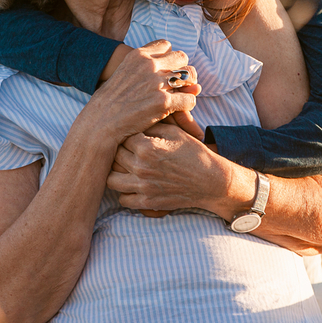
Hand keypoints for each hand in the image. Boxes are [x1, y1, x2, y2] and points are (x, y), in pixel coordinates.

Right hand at [84, 41, 198, 144]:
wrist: (101, 123)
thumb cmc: (110, 101)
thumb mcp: (122, 72)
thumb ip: (142, 66)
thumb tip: (163, 68)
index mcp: (138, 56)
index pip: (166, 45)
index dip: (167, 58)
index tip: (164, 69)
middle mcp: (149, 65)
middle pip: (181, 57)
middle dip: (179, 70)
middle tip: (174, 84)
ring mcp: (157, 83)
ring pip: (189, 76)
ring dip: (186, 86)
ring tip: (178, 96)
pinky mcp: (164, 102)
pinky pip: (190, 99)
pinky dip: (187, 104)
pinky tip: (178, 109)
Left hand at [106, 122, 230, 213]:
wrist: (210, 181)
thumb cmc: (193, 153)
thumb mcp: (175, 131)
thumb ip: (152, 125)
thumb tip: (134, 120)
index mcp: (147, 147)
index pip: (121, 137)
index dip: (126, 134)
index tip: (130, 134)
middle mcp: (142, 167)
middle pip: (114, 157)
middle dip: (119, 152)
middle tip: (127, 150)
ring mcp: (143, 187)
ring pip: (111, 180)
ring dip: (116, 173)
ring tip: (124, 168)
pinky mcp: (147, 202)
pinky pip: (123, 199)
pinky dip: (124, 192)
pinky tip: (132, 184)